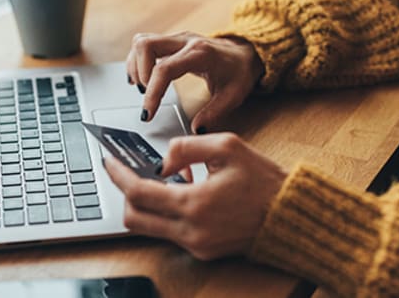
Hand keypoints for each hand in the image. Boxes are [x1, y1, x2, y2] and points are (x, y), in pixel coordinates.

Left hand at [104, 133, 286, 259]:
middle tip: (129, 172)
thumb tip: (162, 161)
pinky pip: (170, 233)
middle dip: (125, 193)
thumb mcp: (227, 146)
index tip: (109, 162)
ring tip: (163, 180)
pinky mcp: (203, 252)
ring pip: (149, 228)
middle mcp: (191, 231)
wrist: (290, 215)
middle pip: (134, 218)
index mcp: (194, 204)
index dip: (118, 175)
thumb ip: (186, 147)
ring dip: (146, 204)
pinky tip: (182, 193)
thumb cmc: (263, 180)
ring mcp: (196, 245)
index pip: (138, 192)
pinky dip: (166, 213)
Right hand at [126, 32, 263, 132]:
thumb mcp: (233, 96)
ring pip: (142, 41)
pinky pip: (145, 44)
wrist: (245, 52)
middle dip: (139, 73)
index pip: (164, 69)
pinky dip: (137, 60)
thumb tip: (196, 129)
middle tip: (146, 95)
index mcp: (200, 54)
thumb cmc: (239, 72)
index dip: (152, 92)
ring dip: (135, 65)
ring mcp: (177, 38)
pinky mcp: (171, 41)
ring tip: (142, 87)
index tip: (148, 113)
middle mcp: (185, 41)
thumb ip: (214, 113)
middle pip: (146, 45)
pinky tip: (141, 78)